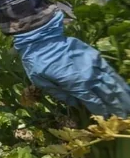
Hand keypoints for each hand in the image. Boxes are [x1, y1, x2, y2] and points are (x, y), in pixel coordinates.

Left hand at [13, 12, 129, 116]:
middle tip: (125, 115)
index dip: (102, 111)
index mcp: (75, 85)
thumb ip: (62, 95)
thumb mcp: (43, 83)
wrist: (42, 40)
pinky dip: (118, 79)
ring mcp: (94, 66)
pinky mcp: (95, 56)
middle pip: (107, 94)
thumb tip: (77, 104)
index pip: (94, 102)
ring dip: (122, 94)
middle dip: (117, 106)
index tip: (108, 117)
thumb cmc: (38, 63)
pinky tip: (124, 87)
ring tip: (129, 104)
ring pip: (112, 83)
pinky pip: (109, 70)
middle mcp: (88, 77)